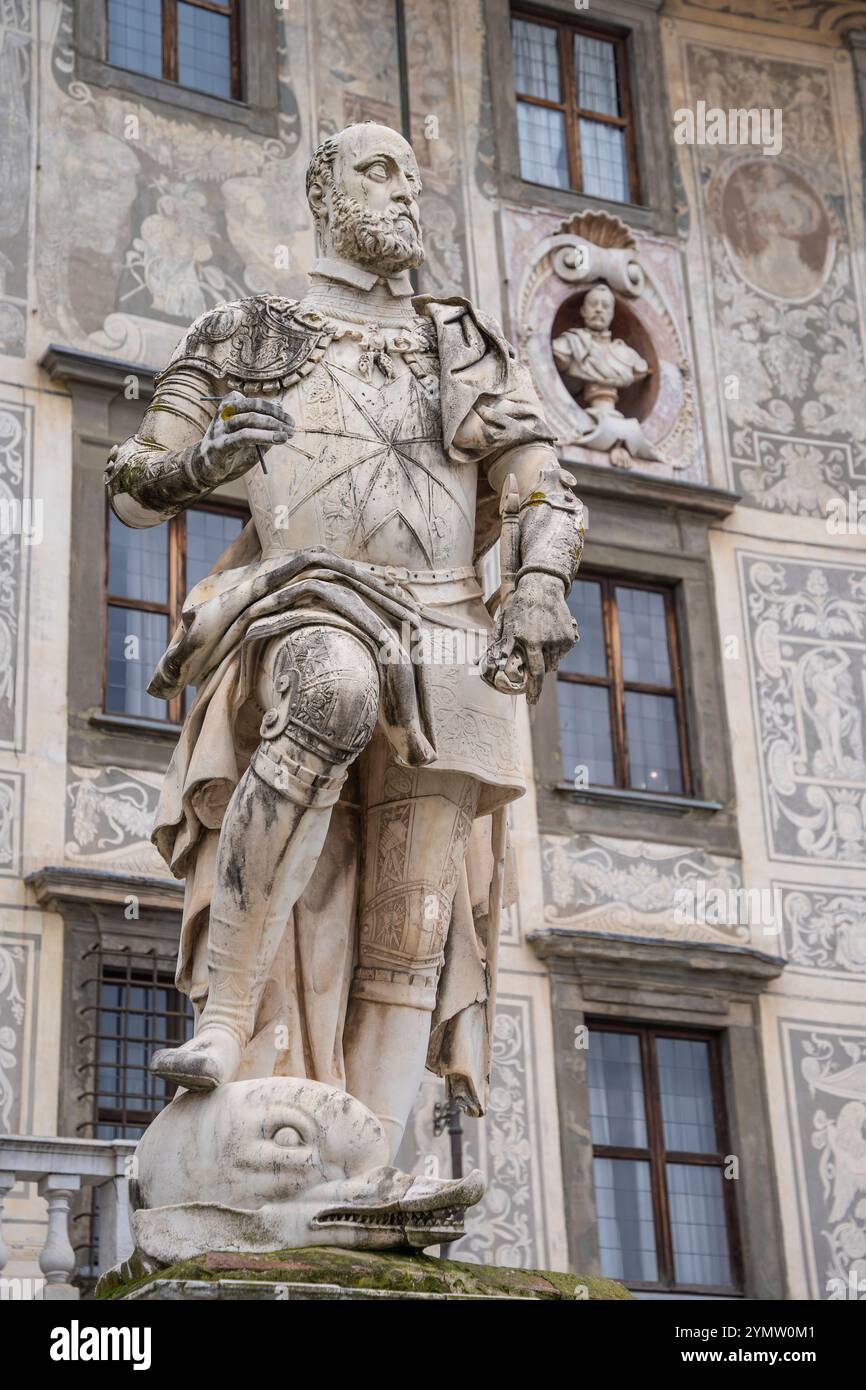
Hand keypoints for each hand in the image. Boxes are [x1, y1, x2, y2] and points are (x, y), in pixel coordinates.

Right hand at [199, 391, 293, 482]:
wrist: (207, 469)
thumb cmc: (232, 451)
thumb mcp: (250, 436)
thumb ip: (264, 424)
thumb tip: (281, 408)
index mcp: (229, 408)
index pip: (254, 402)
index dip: (274, 409)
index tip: (289, 420)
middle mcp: (223, 415)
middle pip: (252, 407)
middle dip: (275, 416)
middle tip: (291, 427)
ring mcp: (220, 429)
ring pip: (248, 420)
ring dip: (271, 426)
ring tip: (286, 435)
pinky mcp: (220, 444)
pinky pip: (243, 436)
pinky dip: (261, 436)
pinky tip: (275, 440)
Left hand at [483, 573, 577, 704]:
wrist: (543, 588)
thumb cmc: (520, 607)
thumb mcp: (505, 623)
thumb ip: (498, 644)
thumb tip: (480, 662)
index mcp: (527, 639)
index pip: (534, 672)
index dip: (533, 689)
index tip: (531, 702)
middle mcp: (544, 640)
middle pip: (544, 671)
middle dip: (538, 686)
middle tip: (533, 695)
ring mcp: (558, 639)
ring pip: (552, 663)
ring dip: (544, 664)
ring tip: (536, 649)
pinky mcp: (568, 636)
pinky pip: (561, 654)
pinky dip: (554, 654)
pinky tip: (547, 640)